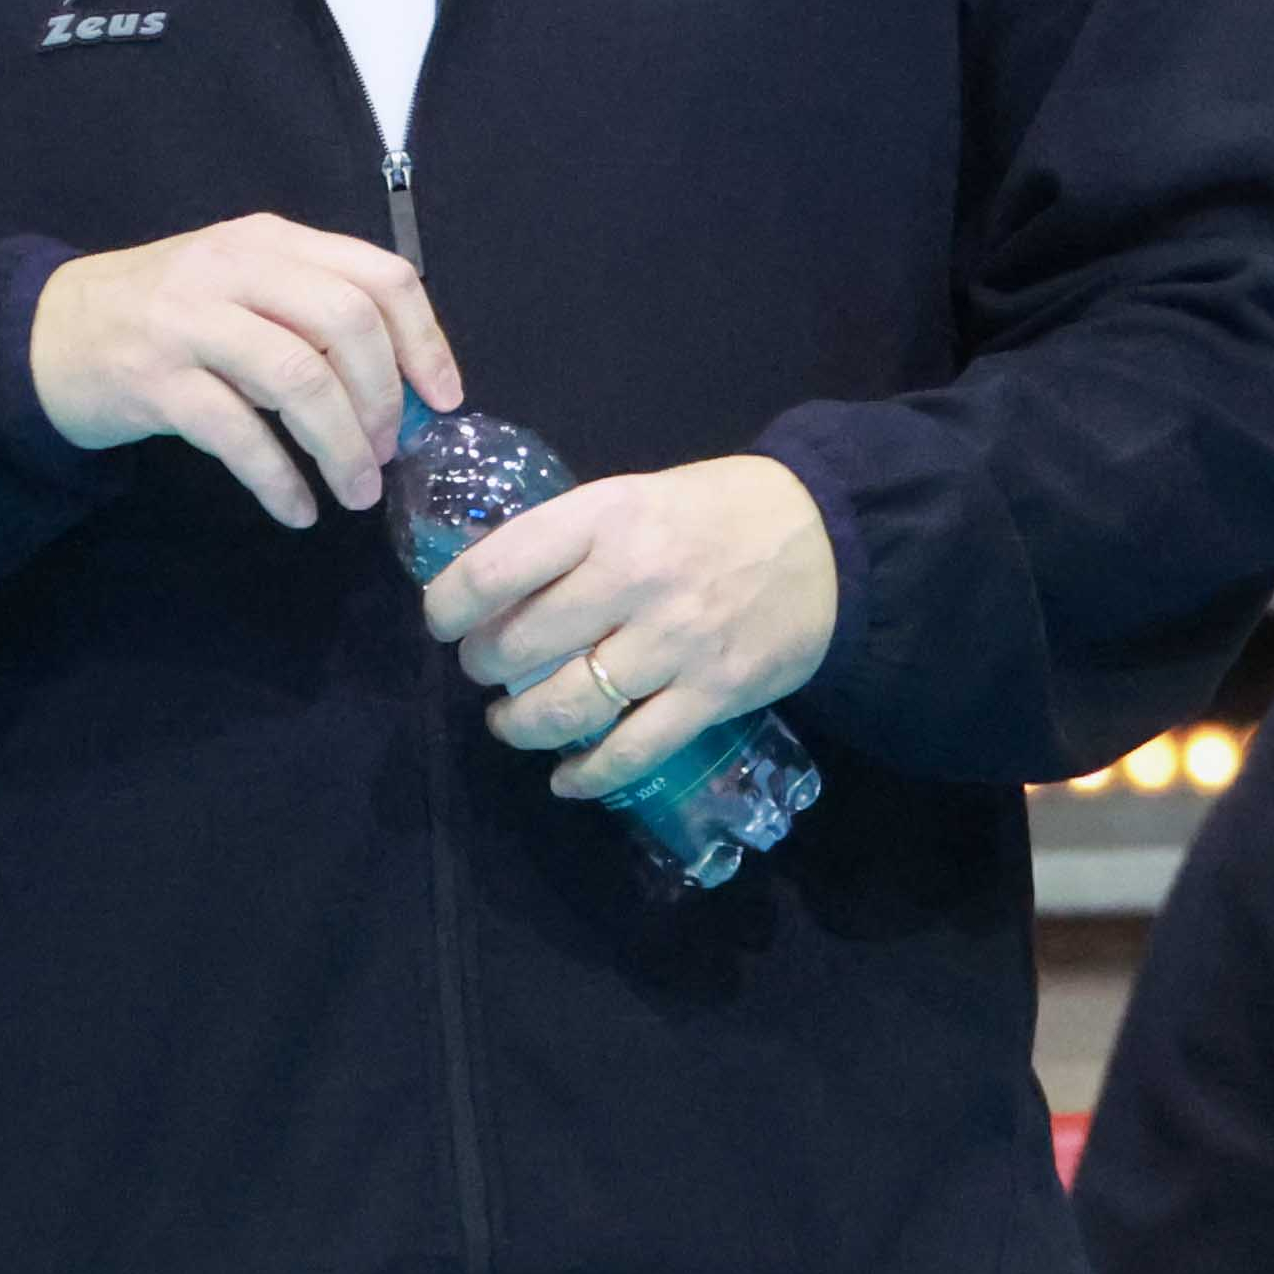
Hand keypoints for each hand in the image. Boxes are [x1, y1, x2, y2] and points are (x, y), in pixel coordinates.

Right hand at [29, 213, 458, 527]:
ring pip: (297, 379)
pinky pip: (236, 435)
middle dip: (383, 399)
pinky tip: (298, 510)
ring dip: (340, 447)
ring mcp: (190, 321)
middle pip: (346, 324)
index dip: (425, 341)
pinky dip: (279, 480)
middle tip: (386, 453)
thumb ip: (313, 312)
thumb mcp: (242, 285)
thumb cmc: (167, 315)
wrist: (47, 332)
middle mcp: (234, 268)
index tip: (444, 401)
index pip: (379, 275)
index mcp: (271, 241)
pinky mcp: (152, 380)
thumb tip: (408, 386)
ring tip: (355, 492)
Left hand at [423, 454, 837, 799]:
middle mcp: (634, 578)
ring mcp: (674, 642)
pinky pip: (631, 750)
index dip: (449, 604)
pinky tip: (566, 777)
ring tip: (513, 720)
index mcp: (606, 517)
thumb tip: (499, 587)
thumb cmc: (721, 510)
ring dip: (521, 724)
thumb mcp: (639, 496)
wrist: (830, 537)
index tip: (443, 621)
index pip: (496, 568)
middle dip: (484, 666)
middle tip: (486, 668)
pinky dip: (586, 774)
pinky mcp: (712, 694)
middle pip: (520, 645)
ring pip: (567, 705)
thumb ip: (576, 539)